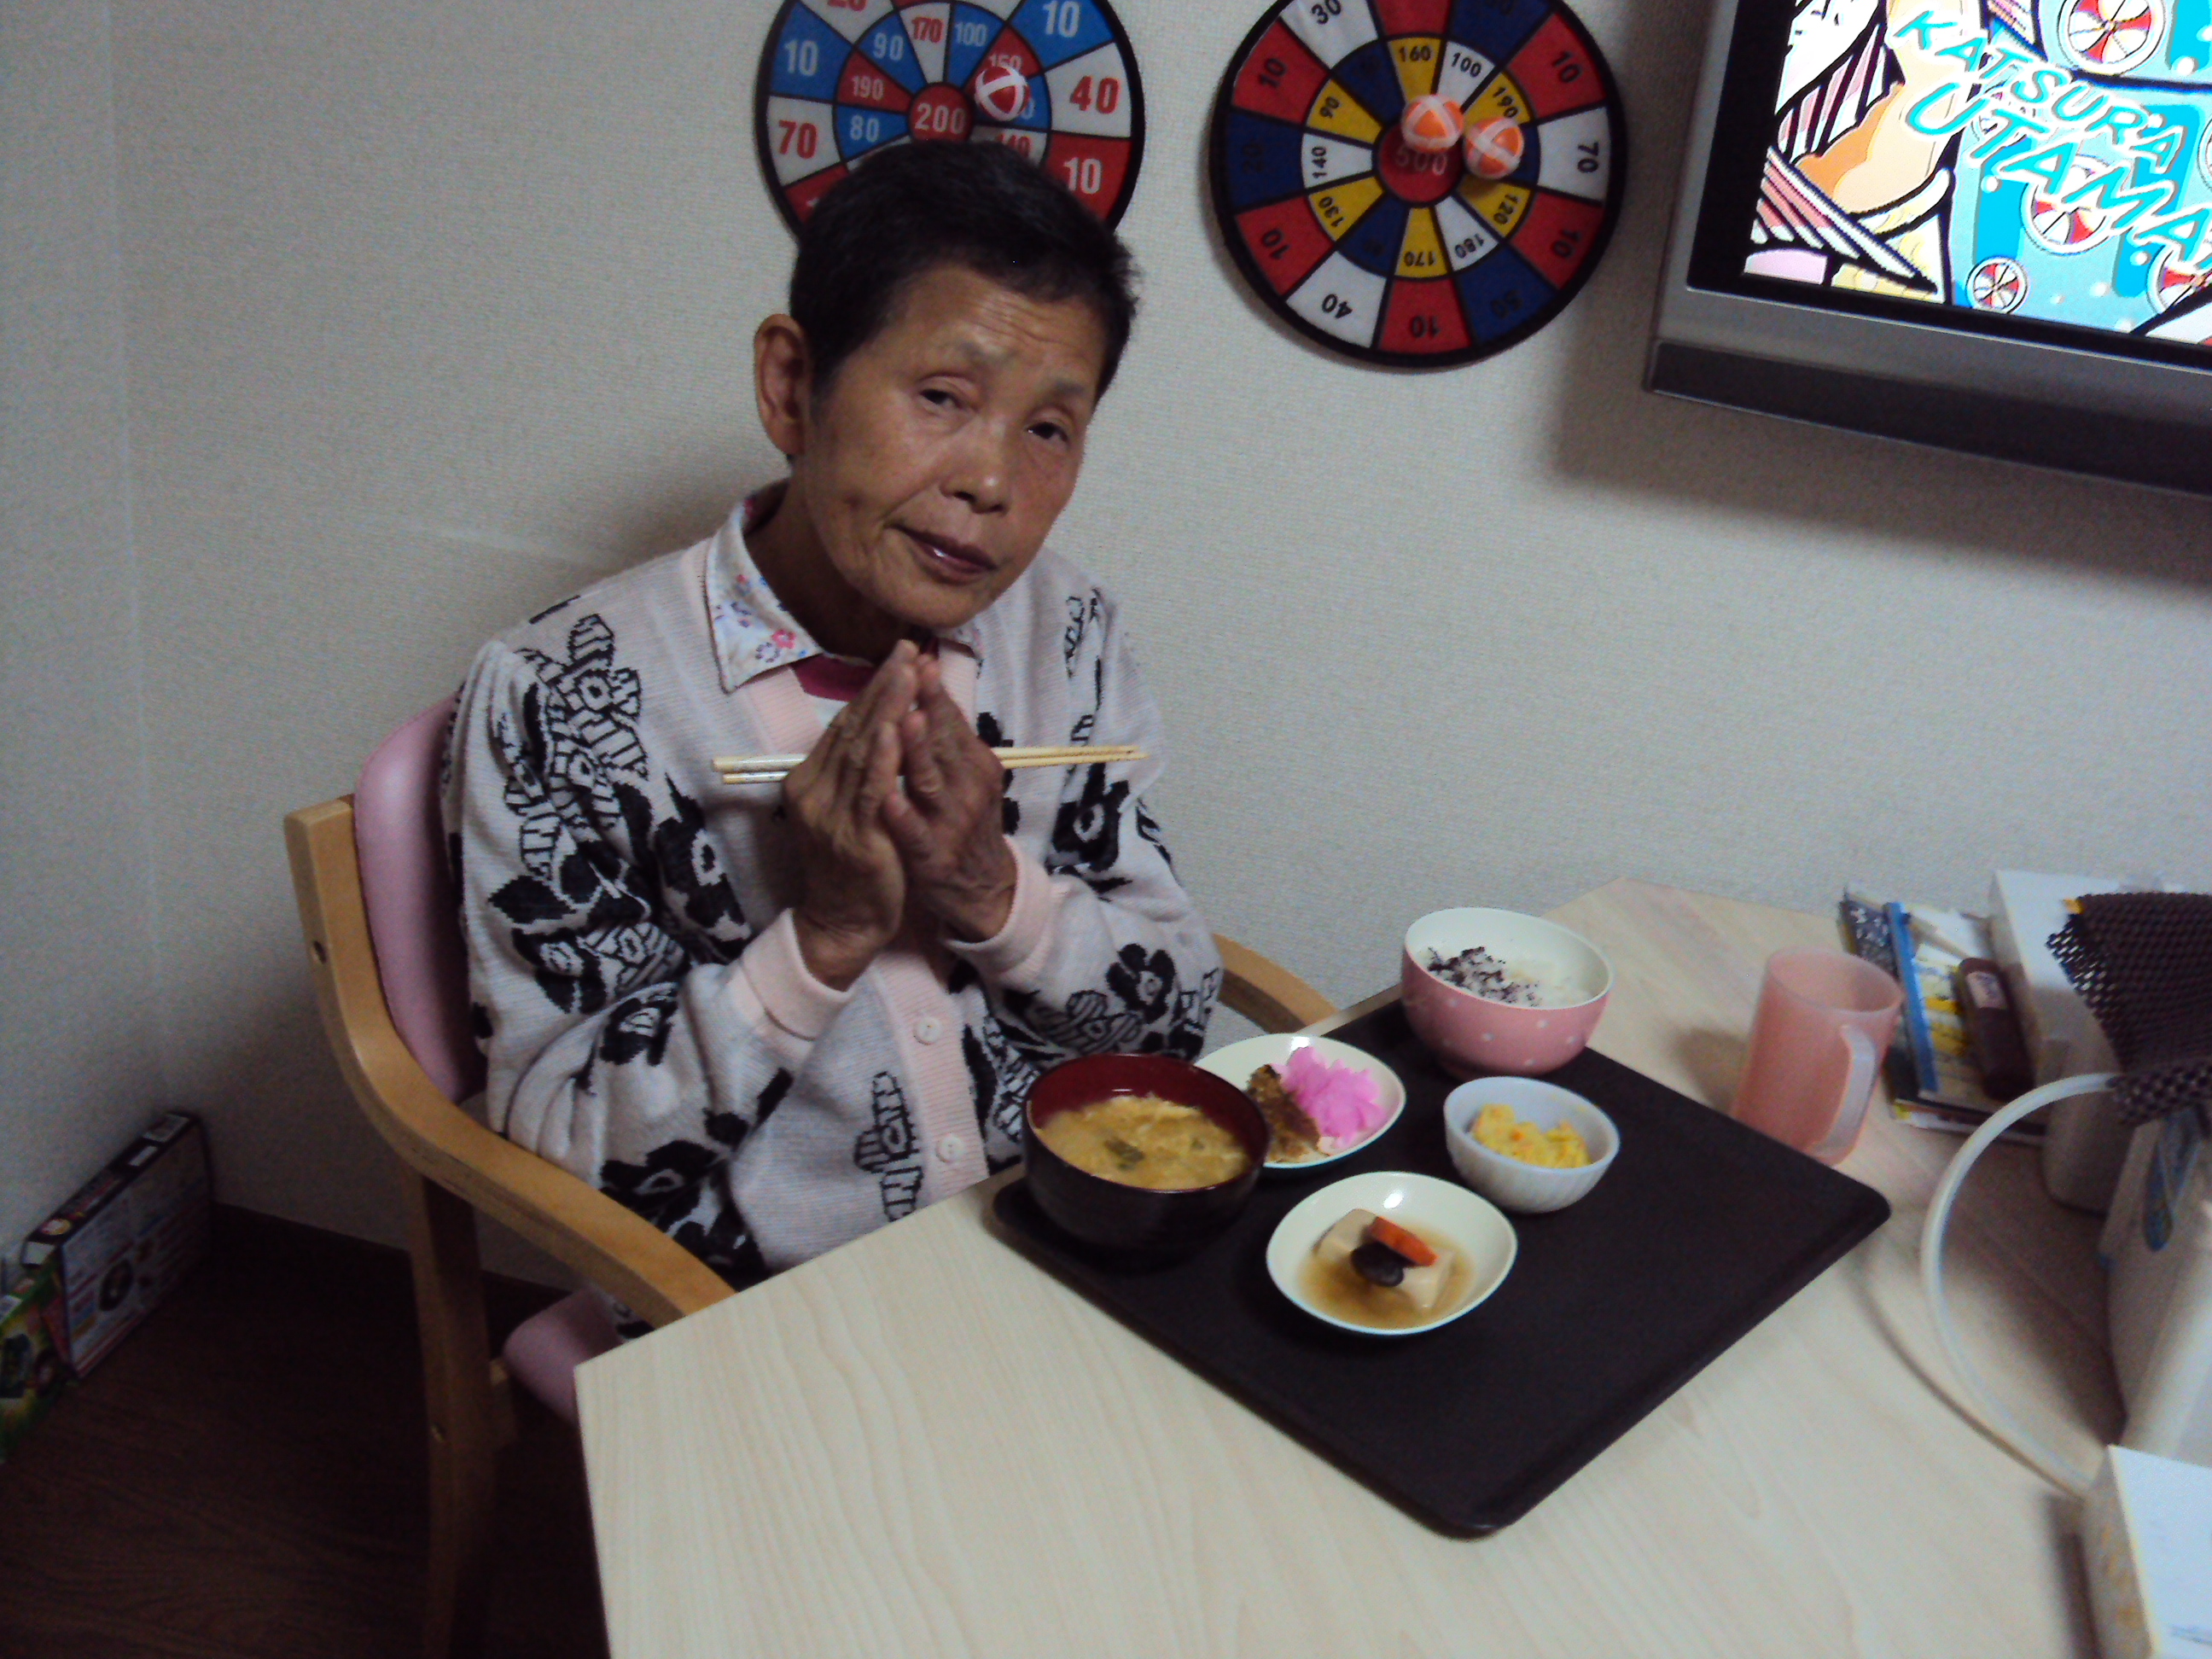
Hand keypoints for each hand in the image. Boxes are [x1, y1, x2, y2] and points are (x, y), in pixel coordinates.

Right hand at [782, 643, 918, 987]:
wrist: (843, 922)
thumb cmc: (853, 864)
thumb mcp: (844, 810)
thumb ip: (851, 771)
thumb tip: (874, 722)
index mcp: (808, 780)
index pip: (843, 724)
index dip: (872, 688)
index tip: (898, 654)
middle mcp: (812, 792)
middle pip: (851, 728)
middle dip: (882, 686)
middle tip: (907, 648)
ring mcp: (830, 814)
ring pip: (861, 750)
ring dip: (886, 708)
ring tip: (907, 672)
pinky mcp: (853, 836)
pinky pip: (871, 788)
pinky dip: (883, 755)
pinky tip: (896, 726)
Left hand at [884, 654, 1016, 941]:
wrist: (984, 892)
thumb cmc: (965, 825)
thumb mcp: (967, 778)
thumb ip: (948, 740)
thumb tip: (926, 687)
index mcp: (976, 764)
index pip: (952, 719)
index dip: (933, 688)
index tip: (917, 655)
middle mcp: (968, 788)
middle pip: (943, 741)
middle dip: (925, 705)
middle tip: (909, 671)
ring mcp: (951, 823)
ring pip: (930, 782)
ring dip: (917, 751)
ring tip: (905, 720)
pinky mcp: (934, 857)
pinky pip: (915, 832)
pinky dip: (903, 814)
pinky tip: (888, 797)